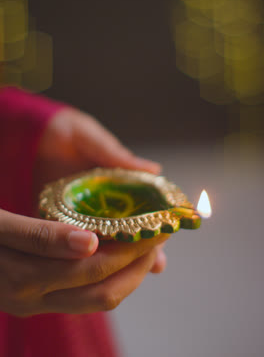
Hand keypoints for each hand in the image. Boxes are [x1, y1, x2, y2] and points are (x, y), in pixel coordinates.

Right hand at [0, 208, 167, 316]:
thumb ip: (40, 236)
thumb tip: (90, 244)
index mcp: (22, 275)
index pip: (92, 267)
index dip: (130, 248)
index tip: (157, 226)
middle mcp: (29, 296)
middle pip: (101, 288)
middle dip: (138, 262)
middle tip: (160, 234)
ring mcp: (32, 302)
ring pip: (96, 299)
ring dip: (129, 275)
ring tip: (150, 247)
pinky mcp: (34, 301)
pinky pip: (82, 298)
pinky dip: (110, 280)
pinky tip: (121, 258)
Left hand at [34, 107, 167, 273]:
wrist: (34, 136)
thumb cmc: (70, 133)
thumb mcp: (93, 140)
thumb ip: (116, 154)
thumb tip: (155, 169)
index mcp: (115, 185)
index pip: (142, 207)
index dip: (156, 221)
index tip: (168, 235)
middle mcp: (101, 204)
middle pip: (127, 229)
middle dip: (142, 248)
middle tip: (155, 263)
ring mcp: (80, 215)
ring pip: (103, 240)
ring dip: (117, 257)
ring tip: (132, 273)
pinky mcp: (56, 221)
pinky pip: (71, 240)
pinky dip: (80, 254)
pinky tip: (89, 267)